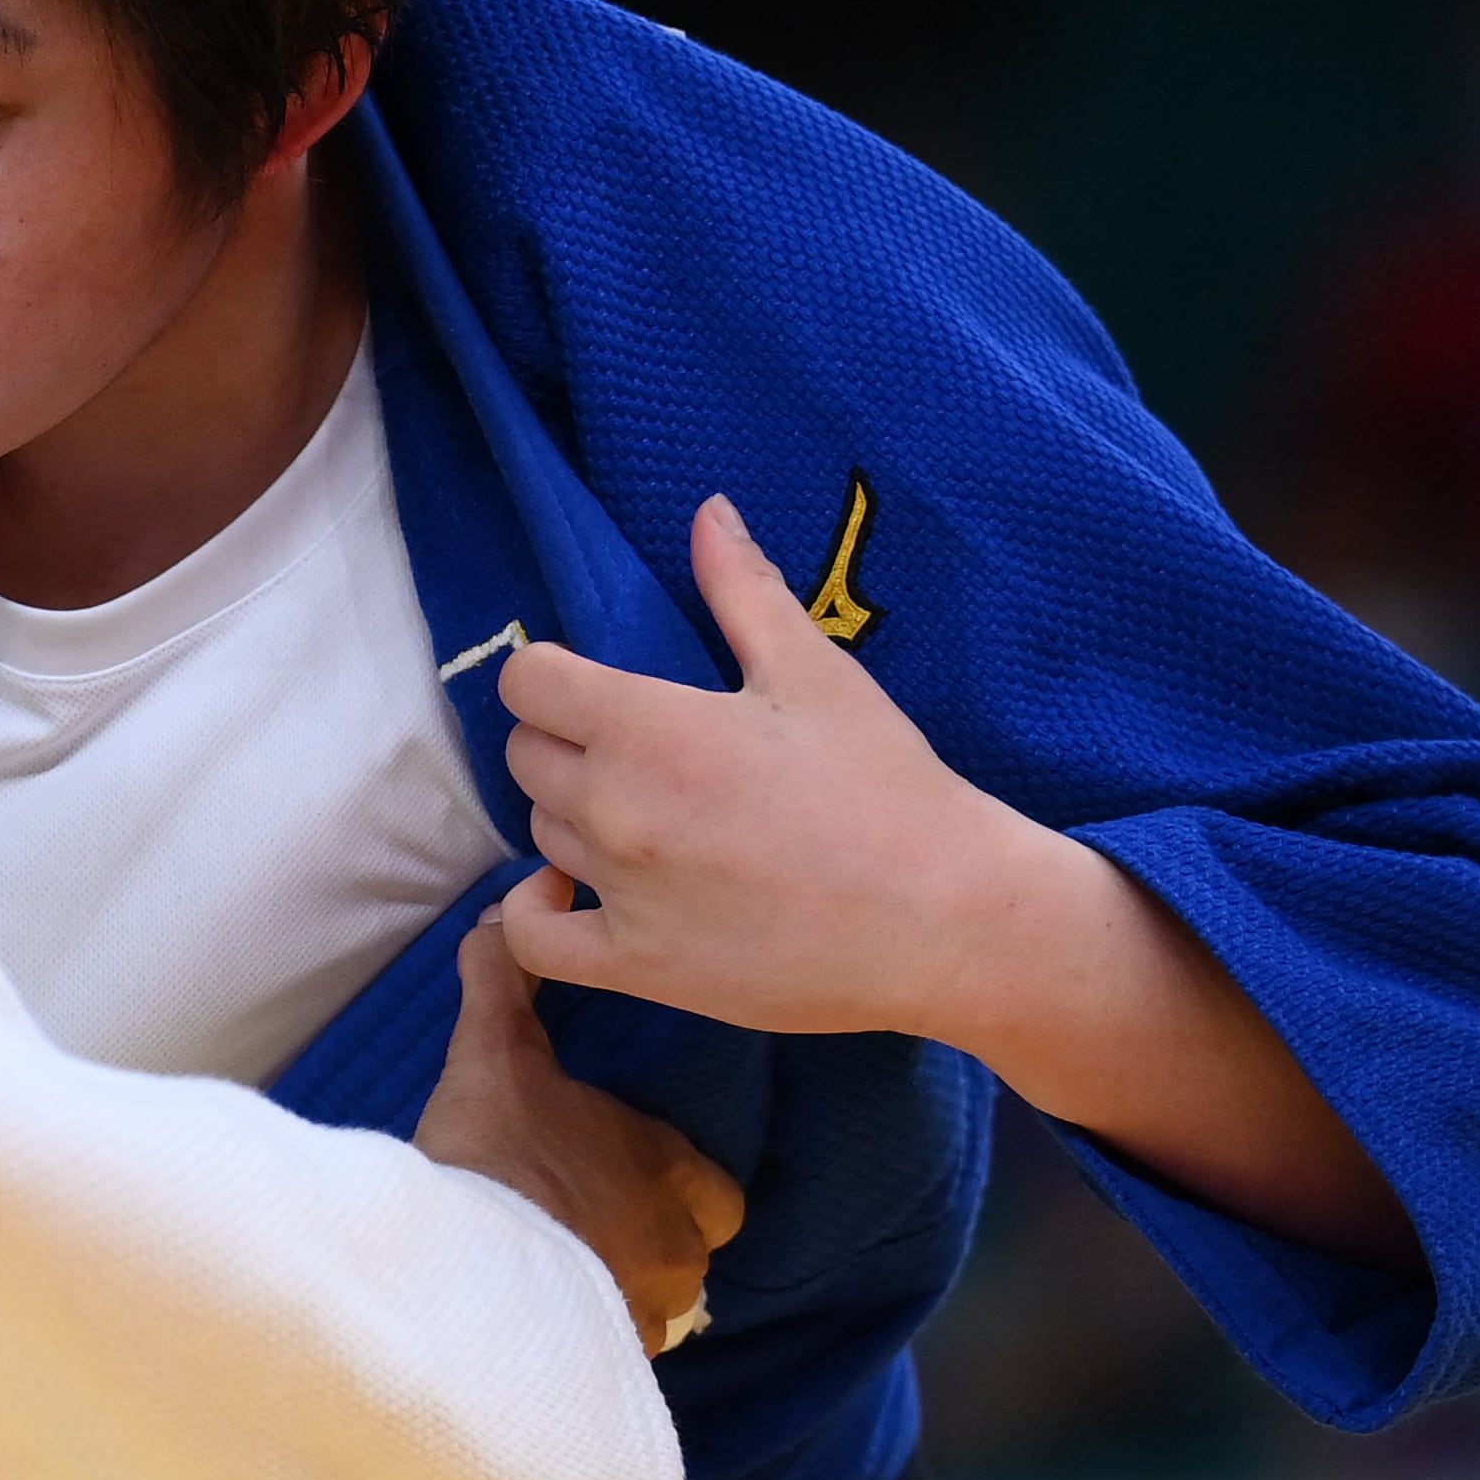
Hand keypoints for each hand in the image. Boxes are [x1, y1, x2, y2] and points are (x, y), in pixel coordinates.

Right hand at [416, 913, 744, 1354]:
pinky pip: (617, 1350)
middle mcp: (678, 1246)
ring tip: (561, 1276)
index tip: (628, 1173)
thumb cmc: (496, 1152)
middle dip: (647, 1242)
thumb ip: (504, 982)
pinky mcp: (611, 1360)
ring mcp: (649, 1310)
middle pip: (688, 1251)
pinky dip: (590, 1338)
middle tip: (586, 1223)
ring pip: (656, 1306)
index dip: (676, 1182)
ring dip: (620, 1292)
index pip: (715, 1189)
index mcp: (667, 1169)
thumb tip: (501, 913)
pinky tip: (543, 1320)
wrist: (463, 1262)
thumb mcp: (494, 1052)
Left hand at [494, 494, 1422, 1273]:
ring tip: (644, 814)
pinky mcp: (638, 967)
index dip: (552, 675)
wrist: (951, 918)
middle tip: (634, 749)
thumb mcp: (816, 673)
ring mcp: (622, 893)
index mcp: (649, 728)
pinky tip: (570, 892)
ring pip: (541, 835)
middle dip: (567, 742)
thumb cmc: (888, 788)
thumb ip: (743, 591)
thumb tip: (707, 512)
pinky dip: (537, 913)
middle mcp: (616, 809)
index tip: (591, 684)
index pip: (528, 681)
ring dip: (575, 817)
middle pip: (528, 756)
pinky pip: (536, 938)